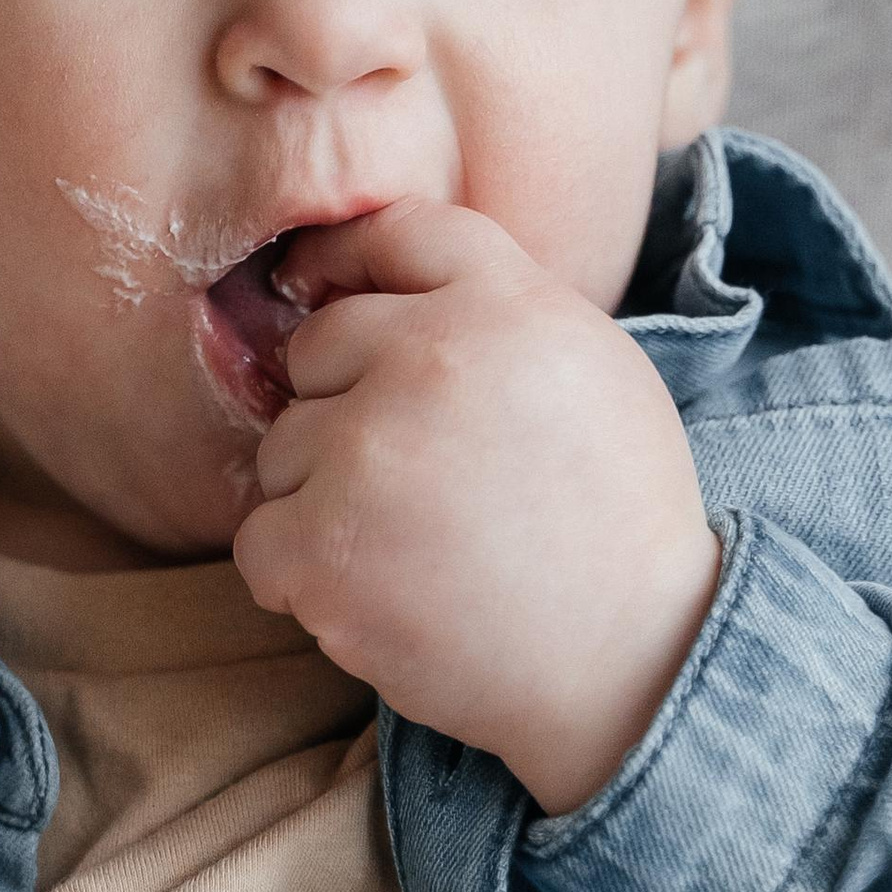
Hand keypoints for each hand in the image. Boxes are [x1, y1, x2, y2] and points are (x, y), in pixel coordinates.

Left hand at [233, 201, 722, 815]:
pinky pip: (259, 541)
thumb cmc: (615, 520)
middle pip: (317, 347)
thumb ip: (497, 311)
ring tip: (413, 548)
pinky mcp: (322, 544)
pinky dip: (301, 577)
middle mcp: (429, 357)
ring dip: (322, 498)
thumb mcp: (590, 369)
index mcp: (505, 303)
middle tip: (414, 481)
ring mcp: (366, 449)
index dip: (346, 262)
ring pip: (280, 448)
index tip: (318, 288)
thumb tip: (387, 288)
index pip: (394, 231)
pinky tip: (377, 595)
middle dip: (343, 406)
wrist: (632, 660)